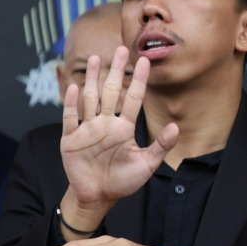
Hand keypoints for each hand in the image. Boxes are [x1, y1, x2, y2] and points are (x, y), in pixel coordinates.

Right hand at [60, 47, 177, 219]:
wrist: (98, 196)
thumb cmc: (123, 181)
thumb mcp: (146, 164)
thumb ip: (160, 146)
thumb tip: (176, 127)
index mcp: (124, 128)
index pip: (133, 99)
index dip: (139, 80)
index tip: (144, 60)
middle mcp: (105, 123)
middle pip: (111, 91)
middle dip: (116, 71)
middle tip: (121, 49)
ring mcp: (87, 129)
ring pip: (90, 98)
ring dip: (91, 79)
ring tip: (95, 58)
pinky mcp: (70, 139)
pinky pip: (70, 118)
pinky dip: (71, 104)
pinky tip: (74, 88)